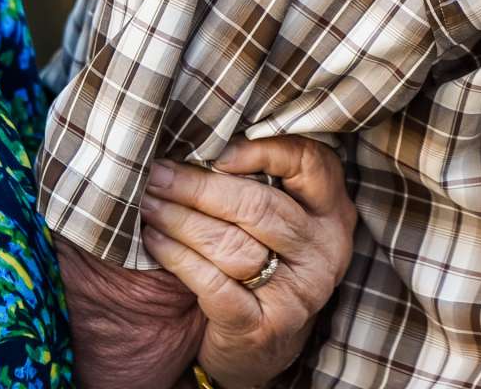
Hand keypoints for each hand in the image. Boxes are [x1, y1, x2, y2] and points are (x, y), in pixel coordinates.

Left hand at [138, 136, 355, 387]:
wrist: (260, 346)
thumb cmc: (260, 260)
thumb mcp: (272, 220)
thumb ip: (254, 179)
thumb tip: (197, 134)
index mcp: (330, 212)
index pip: (310, 163)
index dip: (262, 150)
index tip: (214, 151)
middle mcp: (325, 250)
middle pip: (259, 205)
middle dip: (199, 186)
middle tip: (157, 174)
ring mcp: (300, 292)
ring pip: (233, 244)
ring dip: (181, 220)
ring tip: (149, 204)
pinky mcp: (266, 326)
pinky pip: (214, 284)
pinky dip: (178, 257)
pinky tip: (154, 240)